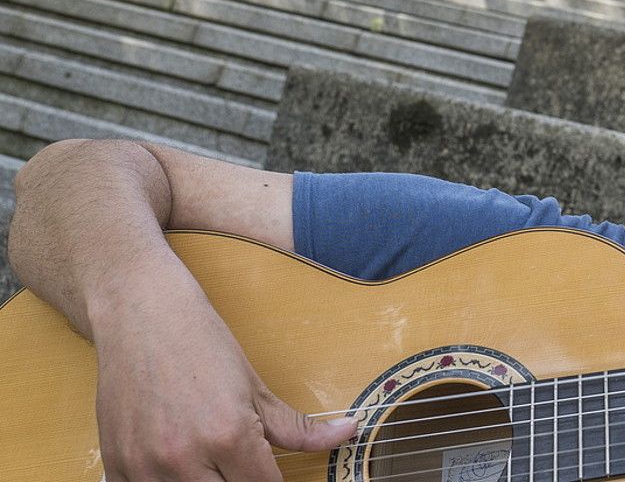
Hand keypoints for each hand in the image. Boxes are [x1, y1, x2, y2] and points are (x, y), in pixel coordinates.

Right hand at [91, 274, 355, 479]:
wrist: (141, 315)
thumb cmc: (202, 344)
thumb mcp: (255, 386)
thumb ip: (299, 426)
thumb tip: (351, 431)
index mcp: (229, 437)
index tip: (274, 478)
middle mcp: (185, 458)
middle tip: (246, 469)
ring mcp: (145, 467)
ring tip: (215, 468)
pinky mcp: (117, 466)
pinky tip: (182, 470)